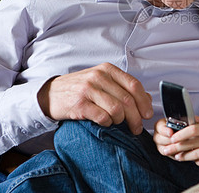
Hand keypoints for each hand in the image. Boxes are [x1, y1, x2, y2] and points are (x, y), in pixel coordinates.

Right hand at [37, 62, 152, 133]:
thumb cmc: (80, 88)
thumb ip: (123, 87)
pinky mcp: (79, 104)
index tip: (148, 114)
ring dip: (121, 121)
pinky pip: (102, 117)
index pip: (134, 85)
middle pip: (127, 100)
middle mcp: (99, 77)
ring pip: (117, 109)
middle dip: (136, 117)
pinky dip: (107, 123)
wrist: (51, 93)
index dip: (144, 102)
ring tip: (117, 123)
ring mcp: (88, 90)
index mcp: (107, 70)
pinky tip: (104, 122)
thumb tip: (147, 98)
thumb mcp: (102, 81)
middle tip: (137, 127)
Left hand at [155, 116, 198, 165]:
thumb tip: (184, 119)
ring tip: (177, 156)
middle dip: (177, 147)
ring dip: (184, 156)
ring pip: (195, 155)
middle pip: (191, 143)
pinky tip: (193, 159)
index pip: (192, 129)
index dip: (180, 134)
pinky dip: (196, 161)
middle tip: (167, 149)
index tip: (172, 138)